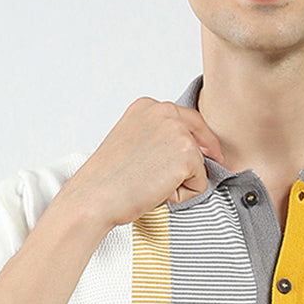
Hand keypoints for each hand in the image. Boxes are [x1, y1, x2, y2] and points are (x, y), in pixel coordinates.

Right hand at [62, 97, 224, 230]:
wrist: (95, 196)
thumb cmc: (108, 179)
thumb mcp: (132, 143)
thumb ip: (157, 138)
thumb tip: (186, 150)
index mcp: (147, 106)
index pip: (190, 120)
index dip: (200, 142)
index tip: (208, 154)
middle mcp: (165, 111)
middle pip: (200, 140)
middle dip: (191, 164)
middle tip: (167, 180)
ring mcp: (178, 132)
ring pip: (200, 165)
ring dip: (180, 182)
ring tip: (150, 184)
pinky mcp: (187, 155)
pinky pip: (200, 184)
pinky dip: (182, 196)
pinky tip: (157, 192)